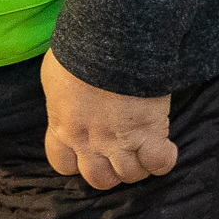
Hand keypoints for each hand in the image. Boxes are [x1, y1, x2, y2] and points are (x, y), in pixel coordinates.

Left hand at [42, 51, 176, 189]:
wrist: (108, 39)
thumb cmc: (78, 51)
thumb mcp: (55, 77)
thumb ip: (61, 102)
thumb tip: (67, 105)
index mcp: (63, 127)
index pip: (63, 164)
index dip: (76, 161)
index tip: (86, 148)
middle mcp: (89, 141)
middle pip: (100, 179)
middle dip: (110, 170)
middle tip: (118, 150)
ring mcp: (120, 140)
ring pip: (130, 175)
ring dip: (137, 164)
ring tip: (142, 146)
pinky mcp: (149, 132)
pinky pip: (159, 163)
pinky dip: (163, 158)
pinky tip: (164, 145)